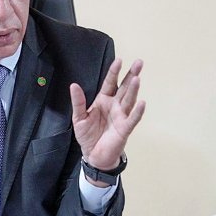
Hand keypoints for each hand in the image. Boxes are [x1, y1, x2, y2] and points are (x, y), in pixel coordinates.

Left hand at [70, 59, 145, 179]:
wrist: (93, 154)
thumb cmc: (87, 135)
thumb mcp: (79, 117)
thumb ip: (78, 102)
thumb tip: (74, 85)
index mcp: (103, 100)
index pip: (110, 83)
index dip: (114, 72)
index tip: (119, 60)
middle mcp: (115, 106)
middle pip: (124, 88)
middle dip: (131, 75)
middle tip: (139, 62)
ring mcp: (121, 116)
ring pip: (129, 100)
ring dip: (133, 90)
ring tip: (137, 78)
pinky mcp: (124, 129)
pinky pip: (132, 119)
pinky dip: (137, 111)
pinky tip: (142, 102)